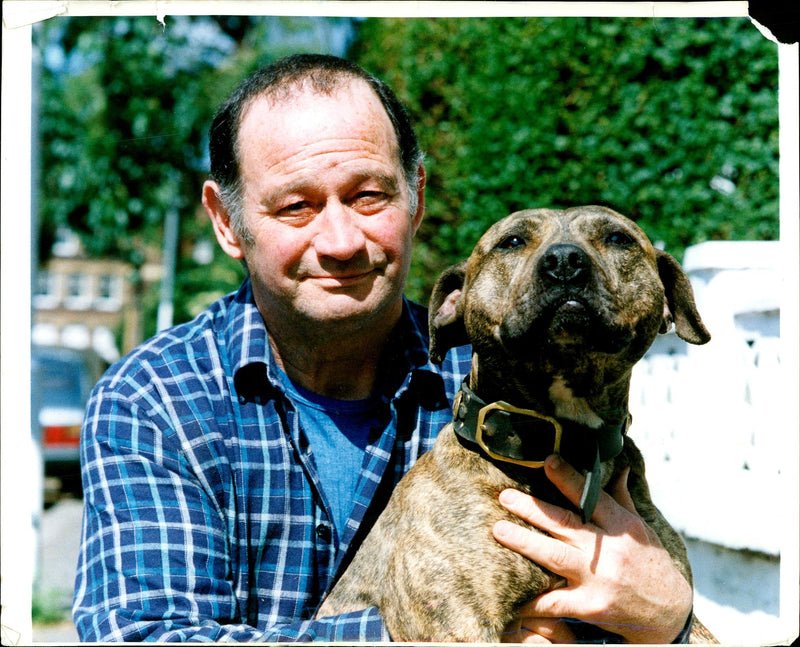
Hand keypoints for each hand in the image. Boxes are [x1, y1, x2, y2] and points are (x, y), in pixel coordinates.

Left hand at [493, 455, 691, 643]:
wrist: (668, 613)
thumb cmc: (650, 562)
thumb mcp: (641, 528)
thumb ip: (622, 499)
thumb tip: (618, 467)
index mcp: (622, 526)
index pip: (593, 498)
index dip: (569, 479)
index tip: (548, 461)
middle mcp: (609, 552)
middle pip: (565, 525)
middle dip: (532, 510)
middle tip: (505, 497)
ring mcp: (598, 581)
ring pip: (554, 558)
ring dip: (524, 543)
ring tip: (499, 530)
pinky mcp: (590, 607)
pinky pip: (555, 602)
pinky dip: (533, 601)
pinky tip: (511, 594)